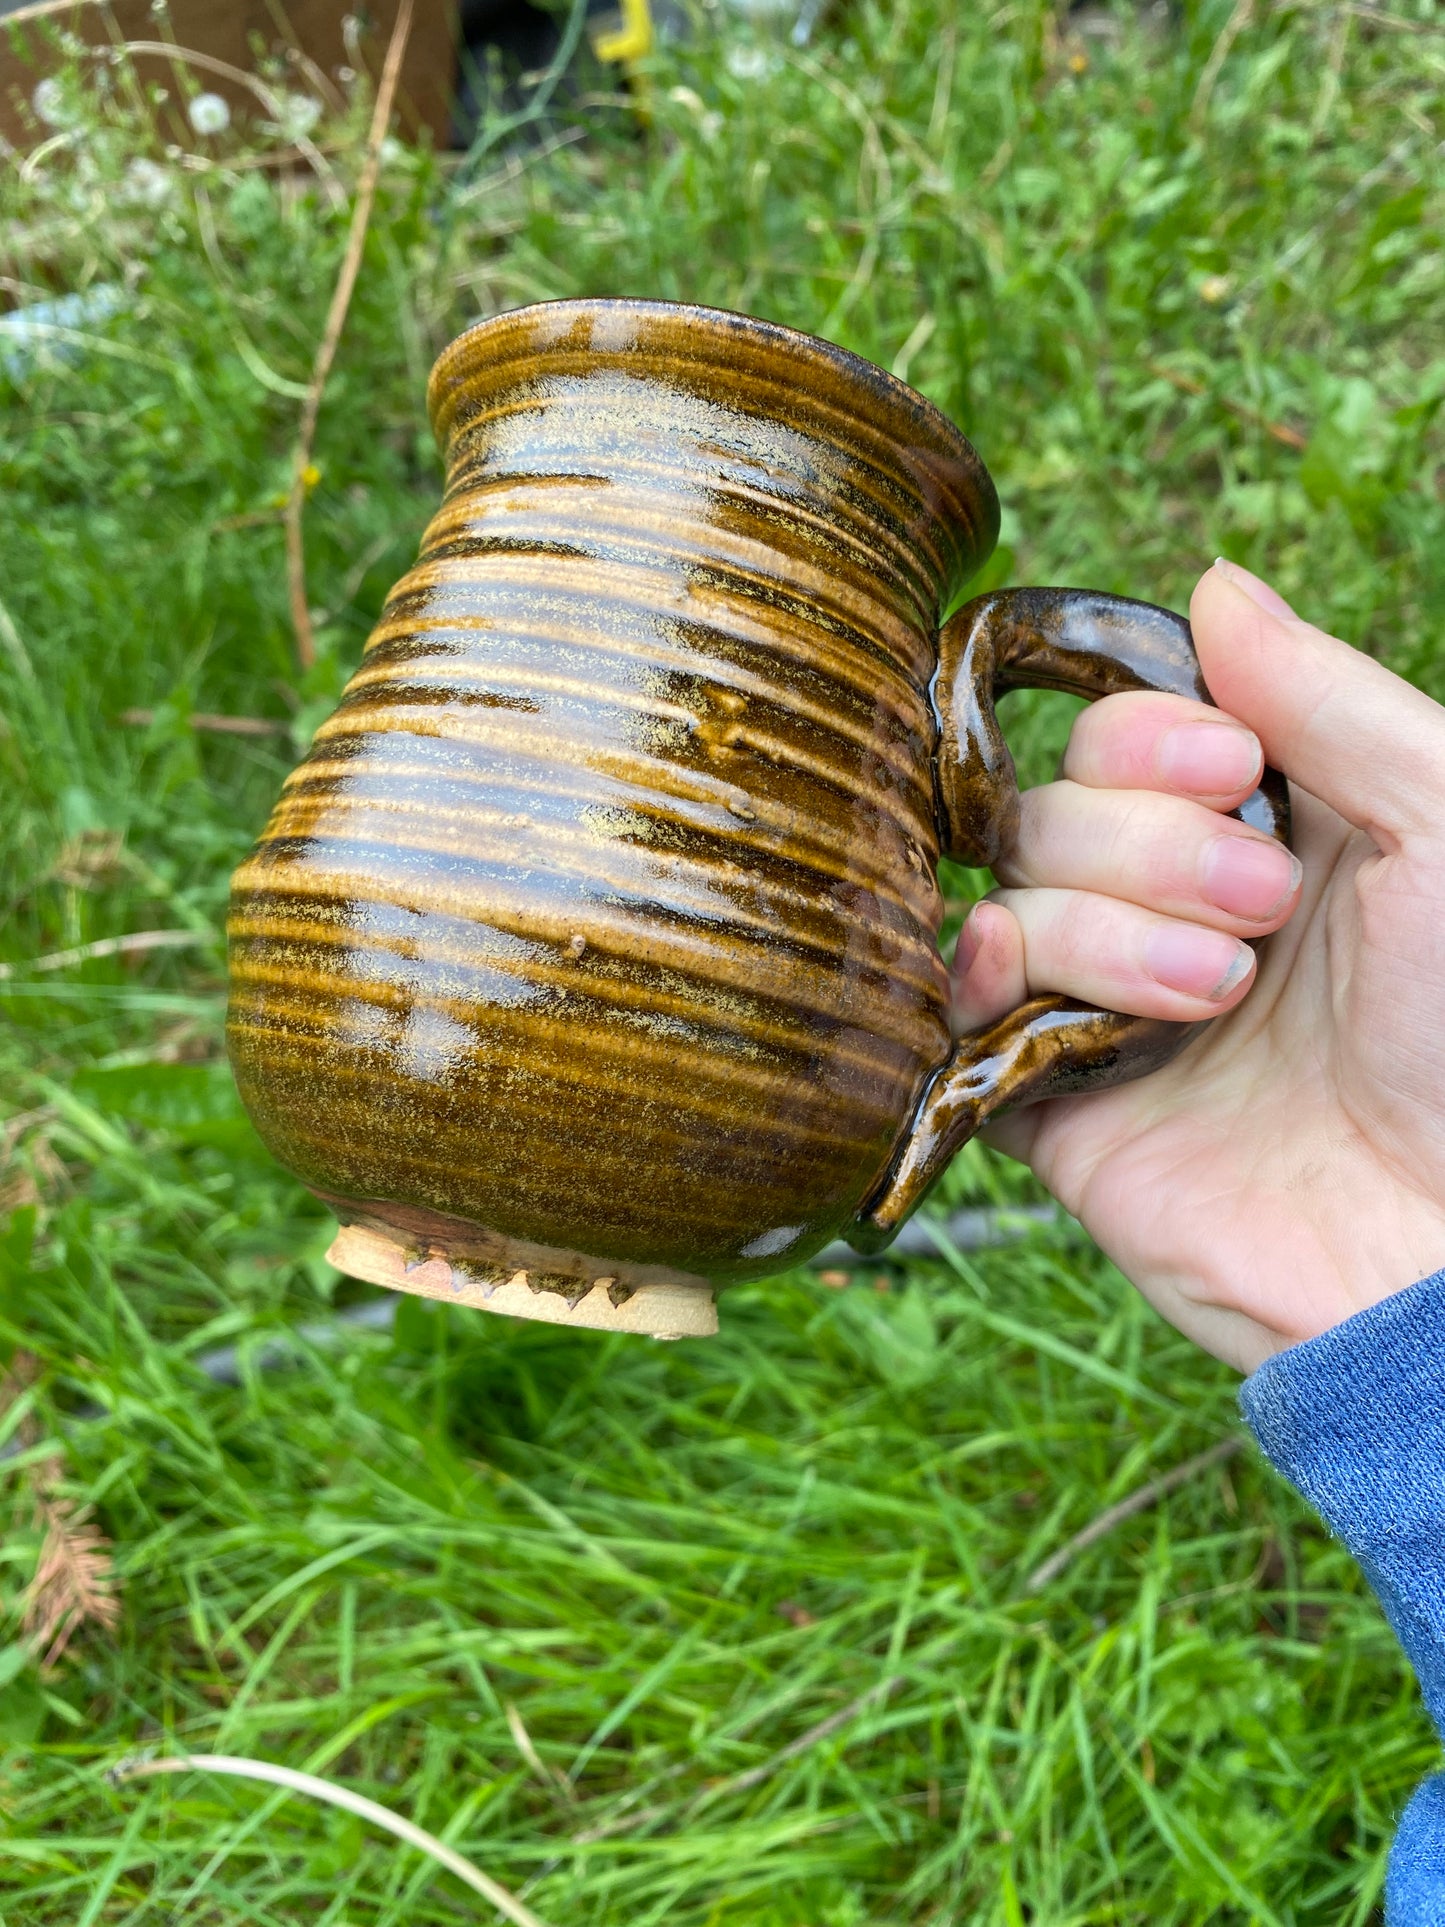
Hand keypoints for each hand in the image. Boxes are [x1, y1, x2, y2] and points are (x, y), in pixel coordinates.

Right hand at [953, 559, 1444, 1371]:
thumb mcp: (1441, 822)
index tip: (1234, 772)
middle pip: (1055, 805)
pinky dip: (978, 975)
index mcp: (1258, 830)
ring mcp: (1104, 1003)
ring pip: (1013, 900)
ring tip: (1219, 998)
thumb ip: (1326, 695)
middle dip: (1147, 845)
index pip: (1126, 729)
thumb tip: (1211, 584)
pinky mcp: (1052, 1101)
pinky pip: (961, 1012)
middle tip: (1262, 913)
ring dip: (1107, 930)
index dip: (1152, 735)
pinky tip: (1024, 979)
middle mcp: (1169, 906)